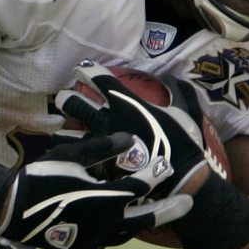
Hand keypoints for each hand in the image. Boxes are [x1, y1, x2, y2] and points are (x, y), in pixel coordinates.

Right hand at [0, 132, 190, 248]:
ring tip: (151, 214)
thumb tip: (129, 138)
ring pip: (125, 235)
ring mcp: (92, 240)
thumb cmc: (42, 177)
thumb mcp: (72, 156)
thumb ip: (103, 148)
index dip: (155, 175)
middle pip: (145, 218)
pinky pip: (103, 244)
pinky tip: (112, 228)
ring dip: (140, 223)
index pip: (140, 187)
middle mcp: (105, 223)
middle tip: (188, 203)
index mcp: (106, 199)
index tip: (167, 166)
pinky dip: (113, 234)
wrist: (11, 209)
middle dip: (168, 209)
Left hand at [56, 61, 209, 197]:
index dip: (86, 70)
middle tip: (68, 100)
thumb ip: (178, 92)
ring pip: (66, 130)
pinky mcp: (96, 165)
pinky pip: (73, 156)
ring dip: (63, 127)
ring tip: (63, 129)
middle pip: (72, 101)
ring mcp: (98, 143)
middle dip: (67, 98)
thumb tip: (170, 77)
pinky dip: (69, 153)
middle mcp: (107, 119)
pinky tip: (68, 154)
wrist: (181, 179)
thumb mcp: (185, 113)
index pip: (98, 78)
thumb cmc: (183, 143)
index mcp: (126, 103)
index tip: (81, 69)